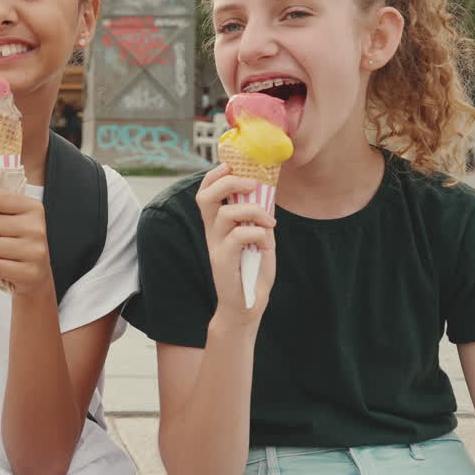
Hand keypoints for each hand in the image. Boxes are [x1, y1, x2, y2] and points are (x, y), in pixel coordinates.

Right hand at [194, 164, 276, 316]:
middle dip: (227, 183)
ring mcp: (216, 247)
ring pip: (226, 214)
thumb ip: (257, 221)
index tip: (231, 165)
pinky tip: (266, 241)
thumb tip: (266, 198)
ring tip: (269, 221)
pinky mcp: (224, 261)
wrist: (246, 308)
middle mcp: (212, 234)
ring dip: (253, 210)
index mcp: (217, 226)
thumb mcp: (258, 241)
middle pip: (205, 197)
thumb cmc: (253, 274)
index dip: (214, 176)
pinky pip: (239, 236)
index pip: (205, 193)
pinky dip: (257, 232)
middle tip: (251, 184)